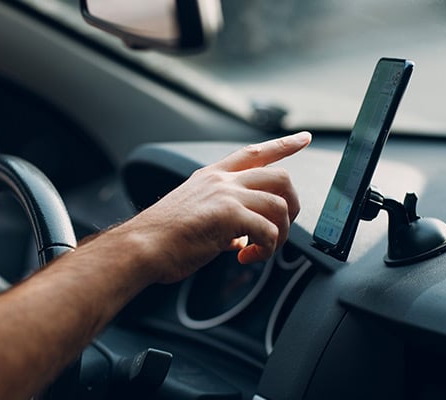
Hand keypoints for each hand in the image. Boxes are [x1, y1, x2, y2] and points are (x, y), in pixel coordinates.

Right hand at [120, 131, 310, 283]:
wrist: (142, 246)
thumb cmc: (162, 238)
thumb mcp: (196, 217)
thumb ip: (223, 222)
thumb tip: (239, 238)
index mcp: (212, 176)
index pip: (254, 152)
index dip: (282, 146)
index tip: (303, 139)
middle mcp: (222, 180)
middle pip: (280, 177)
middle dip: (292, 205)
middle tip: (282, 229)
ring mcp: (226, 194)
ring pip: (279, 204)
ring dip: (280, 234)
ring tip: (262, 250)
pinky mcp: (228, 214)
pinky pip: (268, 231)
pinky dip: (266, 249)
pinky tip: (248, 257)